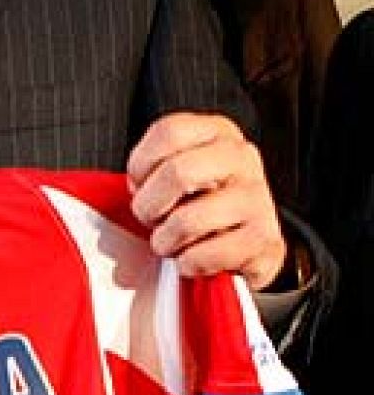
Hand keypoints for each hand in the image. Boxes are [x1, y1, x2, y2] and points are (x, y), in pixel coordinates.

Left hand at [124, 113, 286, 290]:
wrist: (246, 243)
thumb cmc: (201, 202)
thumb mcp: (175, 172)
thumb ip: (152, 168)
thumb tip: (130, 186)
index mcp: (216, 132)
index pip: (168, 132)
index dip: (141, 164)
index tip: (138, 185)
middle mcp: (241, 158)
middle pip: (178, 172)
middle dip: (149, 205)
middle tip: (150, 218)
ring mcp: (258, 197)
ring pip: (188, 220)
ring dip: (166, 240)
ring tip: (170, 242)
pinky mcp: (266, 239)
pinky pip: (207, 254)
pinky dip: (189, 263)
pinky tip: (194, 258)